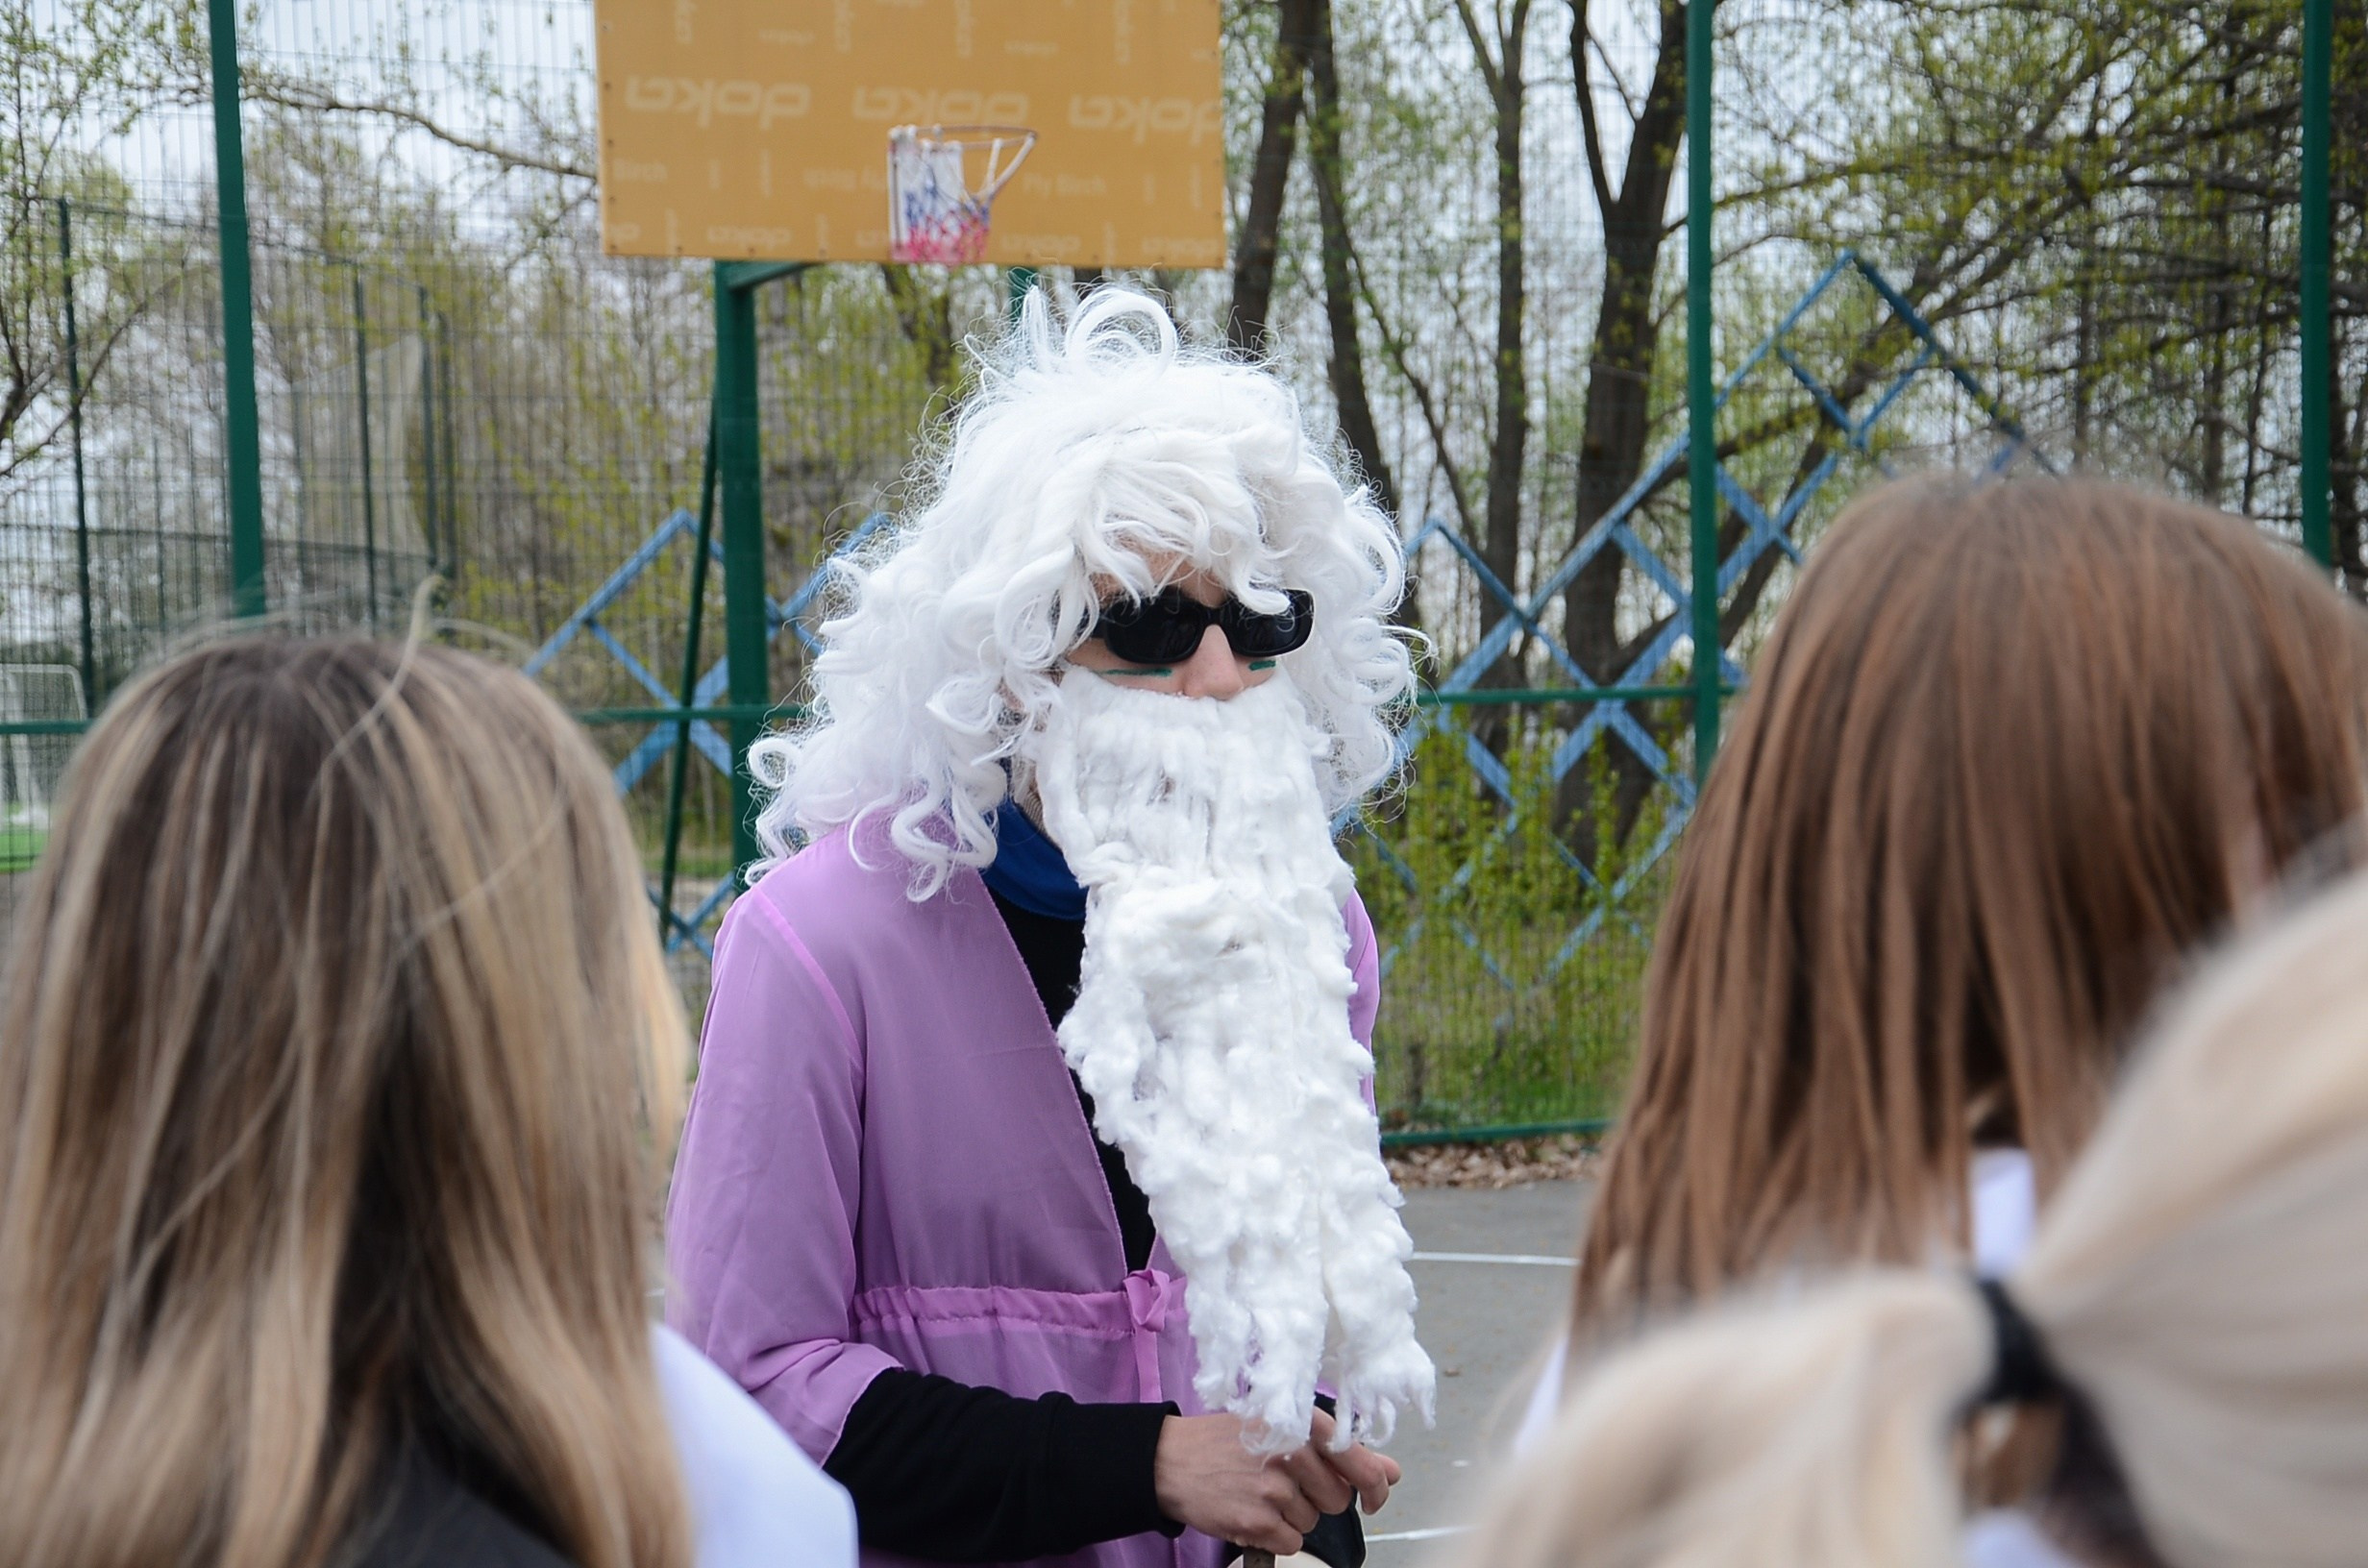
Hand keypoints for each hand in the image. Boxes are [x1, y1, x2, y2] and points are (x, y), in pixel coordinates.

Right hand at [1152, 1410, 1401, 1553]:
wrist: (1170, 1460)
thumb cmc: (1226, 1441)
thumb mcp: (1282, 1427)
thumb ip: (1339, 1450)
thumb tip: (1391, 1471)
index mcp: (1303, 1422)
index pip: (1361, 1462)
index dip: (1375, 1486)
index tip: (1373, 1498)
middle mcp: (1292, 1452)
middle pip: (1338, 1499)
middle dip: (1320, 1499)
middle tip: (1286, 1485)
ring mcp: (1274, 1488)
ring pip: (1312, 1520)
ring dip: (1292, 1516)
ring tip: (1260, 1494)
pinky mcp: (1258, 1521)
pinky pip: (1292, 1542)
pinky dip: (1276, 1535)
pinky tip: (1252, 1512)